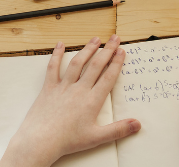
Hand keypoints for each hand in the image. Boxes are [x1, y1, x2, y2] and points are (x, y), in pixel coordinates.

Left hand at [0, 35, 140, 166]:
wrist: (41, 140)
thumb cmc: (67, 140)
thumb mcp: (96, 138)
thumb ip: (118, 130)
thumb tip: (137, 124)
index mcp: (92, 101)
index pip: (108, 77)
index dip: (116, 63)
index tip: (121, 51)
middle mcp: (79, 89)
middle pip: (96, 66)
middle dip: (107, 50)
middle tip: (114, 38)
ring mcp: (63, 86)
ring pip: (77, 63)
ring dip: (87, 49)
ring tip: (95, 39)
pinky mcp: (49, 87)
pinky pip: (53, 67)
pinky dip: (56, 55)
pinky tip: (60, 45)